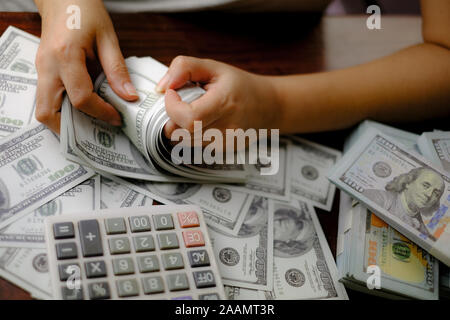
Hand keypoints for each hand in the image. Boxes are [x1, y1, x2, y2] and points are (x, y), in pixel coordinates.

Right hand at [34, 0, 137, 132]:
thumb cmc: (84, 10)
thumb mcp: (107, 37)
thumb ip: (117, 69)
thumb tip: (129, 97)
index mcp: (65, 55)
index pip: (81, 98)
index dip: (101, 112)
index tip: (117, 117)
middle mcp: (47, 66)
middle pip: (48, 112)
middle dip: (71, 129)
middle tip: (96, 132)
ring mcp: (40, 69)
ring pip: (43, 108)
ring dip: (64, 121)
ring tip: (89, 123)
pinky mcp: (42, 71)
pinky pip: (47, 99)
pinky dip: (62, 109)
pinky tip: (82, 109)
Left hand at [156, 56, 280, 143]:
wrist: (268, 106)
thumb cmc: (240, 86)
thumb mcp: (213, 67)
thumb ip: (184, 68)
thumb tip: (162, 86)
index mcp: (225, 103)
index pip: (189, 118)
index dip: (172, 107)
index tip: (172, 94)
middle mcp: (228, 128)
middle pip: (182, 134)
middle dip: (172, 118)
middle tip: (180, 104)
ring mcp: (226, 144)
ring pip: (185, 143)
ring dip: (180, 128)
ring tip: (194, 112)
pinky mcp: (223, 152)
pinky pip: (195, 147)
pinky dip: (191, 136)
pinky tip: (203, 123)